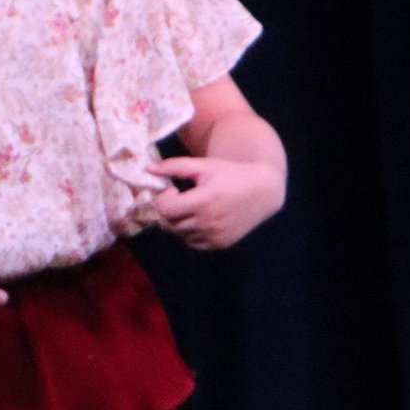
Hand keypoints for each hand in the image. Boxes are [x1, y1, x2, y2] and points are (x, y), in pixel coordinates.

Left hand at [146, 155, 283, 250]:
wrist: (262, 190)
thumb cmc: (230, 174)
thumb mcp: (203, 165)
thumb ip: (174, 166)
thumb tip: (147, 168)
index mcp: (204, 200)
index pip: (164, 210)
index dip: (163, 199)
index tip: (173, 189)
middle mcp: (209, 222)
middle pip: (170, 224)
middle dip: (169, 210)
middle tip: (180, 198)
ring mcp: (215, 236)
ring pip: (180, 235)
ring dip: (178, 222)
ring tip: (191, 207)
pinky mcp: (220, 244)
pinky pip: (193, 243)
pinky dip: (190, 232)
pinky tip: (200, 218)